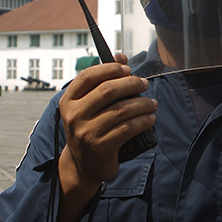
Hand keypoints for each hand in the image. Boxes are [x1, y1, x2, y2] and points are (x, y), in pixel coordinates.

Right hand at [58, 56, 156, 197]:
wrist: (84, 165)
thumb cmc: (90, 129)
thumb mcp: (89, 106)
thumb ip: (103, 81)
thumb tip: (121, 56)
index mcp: (69, 101)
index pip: (88, 76)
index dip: (109, 68)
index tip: (126, 68)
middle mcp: (74, 115)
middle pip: (107, 90)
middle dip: (131, 84)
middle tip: (144, 84)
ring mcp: (86, 132)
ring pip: (121, 110)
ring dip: (142, 104)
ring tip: (152, 104)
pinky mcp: (101, 146)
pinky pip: (128, 128)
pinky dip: (143, 121)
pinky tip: (150, 118)